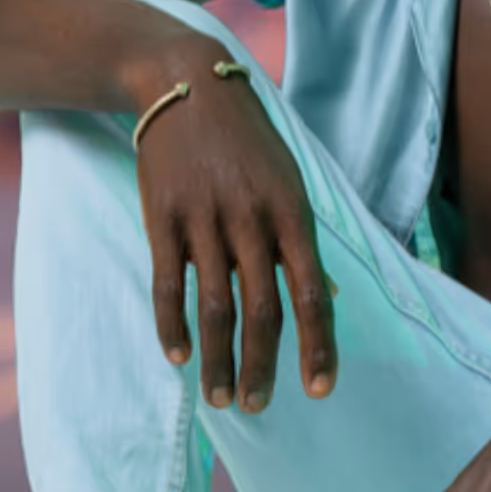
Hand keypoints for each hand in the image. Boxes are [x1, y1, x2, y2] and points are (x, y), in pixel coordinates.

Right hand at [133, 50, 335, 411]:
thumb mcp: (290, 182)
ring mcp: (204, 220)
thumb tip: (328, 300)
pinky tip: (177, 356)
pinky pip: (167, 284)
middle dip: (263, 366)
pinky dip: (172, 326)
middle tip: (258, 406)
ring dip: (218, 360)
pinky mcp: (162, 218)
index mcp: (292, 213)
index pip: (312, 294)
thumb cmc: (248, 141)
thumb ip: (302, 243)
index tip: (319, 390)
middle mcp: (251, 220)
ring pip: (214, 307)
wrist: (186, 85)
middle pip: (262, 310)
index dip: (318, 346)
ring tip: (221, 398)